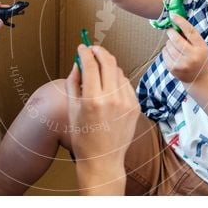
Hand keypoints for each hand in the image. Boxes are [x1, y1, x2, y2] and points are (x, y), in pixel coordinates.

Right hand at [66, 45, 139, 193]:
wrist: (102, 160)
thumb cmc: (83, 137)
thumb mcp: (72, 108)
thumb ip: (74, 81)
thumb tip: (78, 61)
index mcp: (92, 99)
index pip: (90, 64)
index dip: (85, 52)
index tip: (81, 47)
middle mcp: (111, 99)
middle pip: (108, 61)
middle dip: (99, 51)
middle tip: (92, 49)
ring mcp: (126, 102)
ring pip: (118, 71)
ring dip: (108, 66)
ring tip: (99, 73)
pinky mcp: (135, 107)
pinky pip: (126, 84)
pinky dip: (117, 81)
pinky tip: (109, 88)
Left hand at [162, 14, 207, 83]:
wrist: (199, 77)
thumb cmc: (200, 57)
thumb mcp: (201, 46)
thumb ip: (190, 36)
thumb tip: (175, 21)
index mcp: (201, 48)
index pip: (190, 32)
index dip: (180, 22)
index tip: (173, 15)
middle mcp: (192, 57)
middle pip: (176, 39)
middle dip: (171, 32)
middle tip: (171, 30)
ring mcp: (182, 64)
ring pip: (168, 46)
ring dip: (169, 42)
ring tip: (175, 46)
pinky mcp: (173, 69)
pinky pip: (164, 53)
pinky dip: (166, 50)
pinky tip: (172, 53)